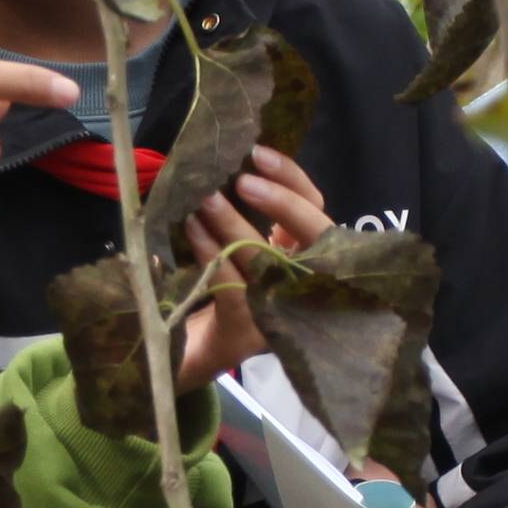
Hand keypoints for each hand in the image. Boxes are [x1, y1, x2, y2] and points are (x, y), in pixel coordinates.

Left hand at [164, 148, 334, 387]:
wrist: (198, 353)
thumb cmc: (224, 289)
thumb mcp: (244, 249)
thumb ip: (245, 216)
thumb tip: (225, 166)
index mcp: (305, 255)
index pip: (315, 207)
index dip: (292, 178)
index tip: (258, 154)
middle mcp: (304, 283)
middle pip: (314, 234)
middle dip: (281, 202)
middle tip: (242, 179)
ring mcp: (282, 310)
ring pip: (268, 259)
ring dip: (234, 225)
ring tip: (204, 200)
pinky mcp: (249, 330)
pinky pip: (233, 285)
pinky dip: (211, 253)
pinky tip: (192, 232)